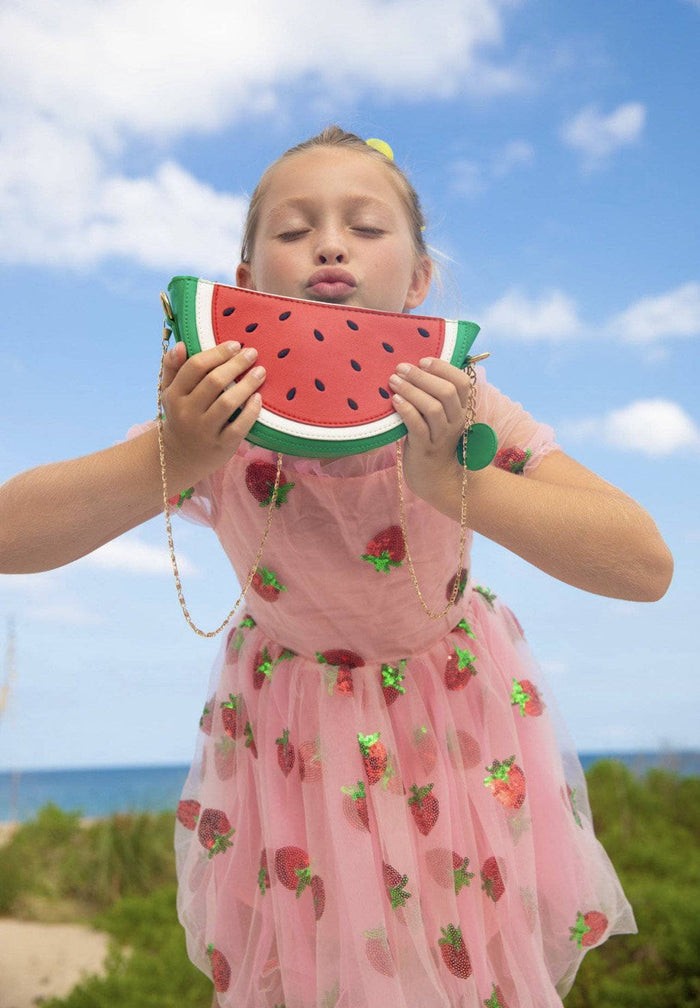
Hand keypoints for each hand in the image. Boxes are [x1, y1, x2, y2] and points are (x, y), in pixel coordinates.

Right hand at [159, 340, 264, 488]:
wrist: (181, 457)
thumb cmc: (181, 416)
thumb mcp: (170, 392)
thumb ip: (173, 367)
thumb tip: (180, 345)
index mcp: (174, 395)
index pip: (195, 367)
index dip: (217, 353)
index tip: (236, 344)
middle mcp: (187, 412)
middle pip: (214, 381)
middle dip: (236, 364)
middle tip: (252, 353)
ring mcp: (204, 431)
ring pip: (228, 402)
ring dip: (247, 384)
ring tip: (261, 372)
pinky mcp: (221, 445)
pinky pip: (239, 426)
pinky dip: (251, 410)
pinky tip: (259, 398)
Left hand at [388, 358, 470, 503]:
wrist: (435, 478)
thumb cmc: (431, 440)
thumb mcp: (438, 417)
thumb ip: (433, 395)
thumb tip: (412, 367)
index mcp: (461, 409)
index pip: (462, 382)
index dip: (443, 368)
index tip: (423, 360)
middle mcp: (455, 421)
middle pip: (447, 391)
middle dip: (422, 376)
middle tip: (401, 368)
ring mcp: (442, 436)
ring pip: (432, 407)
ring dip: (411, 390)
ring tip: (394, 381)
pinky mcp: (426, 449)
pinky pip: (418, 426)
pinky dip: (406, 410)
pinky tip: (394, 401)